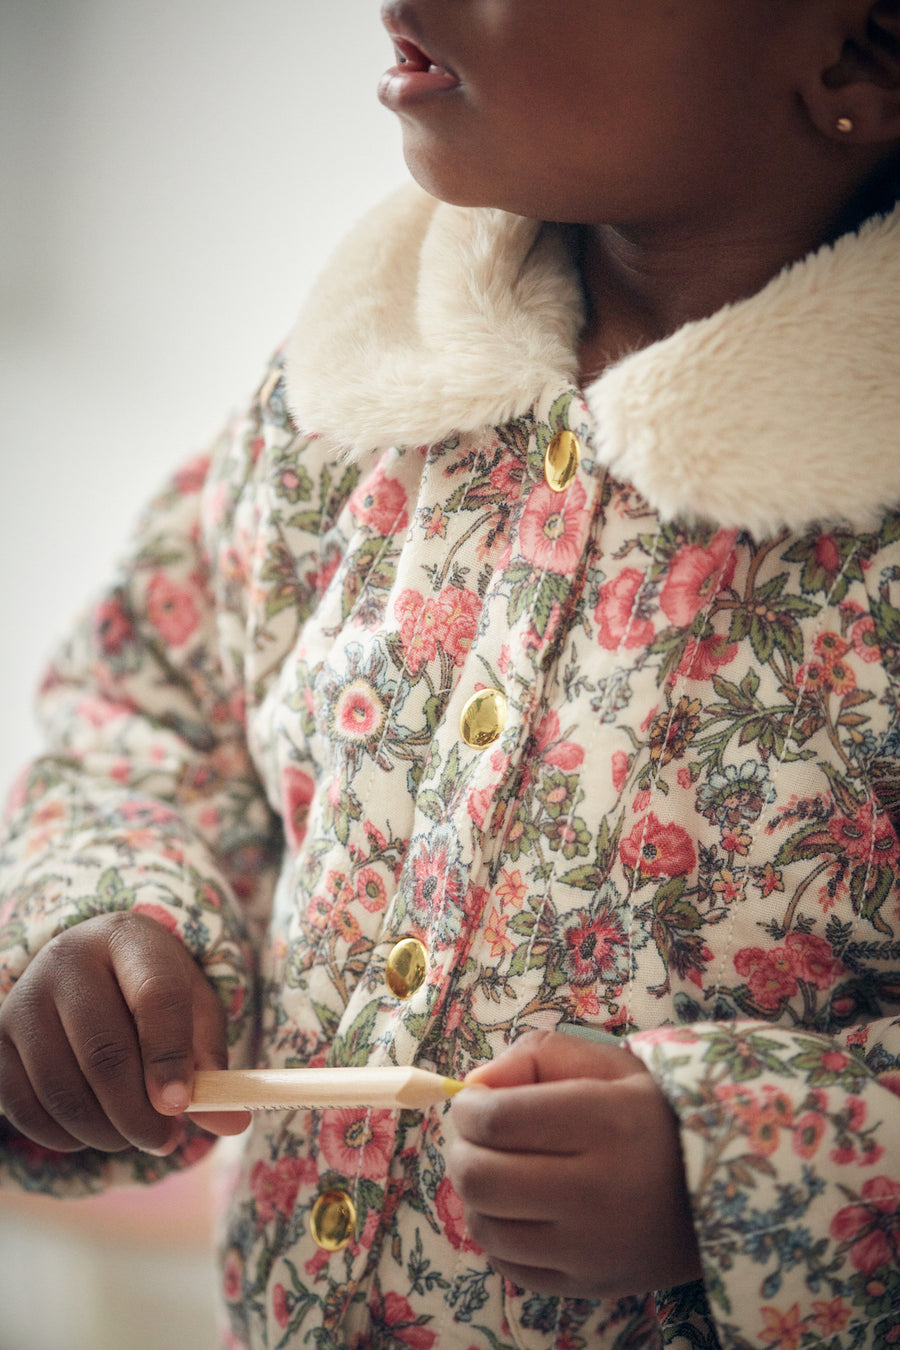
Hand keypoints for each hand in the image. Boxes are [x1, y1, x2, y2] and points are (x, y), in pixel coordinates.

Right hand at [0, 911, 249, 1153]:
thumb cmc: (150, 993)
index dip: (169, 1057)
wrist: (86, 972)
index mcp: (129, 938)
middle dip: (138, 1113)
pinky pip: (25, 1108)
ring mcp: (24, 998)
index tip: (181, 1108)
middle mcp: (68, 959)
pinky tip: (95, 1130)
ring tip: (136, 1136)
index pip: (155, 995)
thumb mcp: (192, 1009)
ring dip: (105, 1132)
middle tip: (165, 1140)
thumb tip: (233, 1123)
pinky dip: (65, 1135)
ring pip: (63, 1089)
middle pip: (104, 1052)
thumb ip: (211, 1063)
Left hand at [448, 1029, 701, 1298]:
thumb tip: (473, 1085)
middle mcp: (596, 1193)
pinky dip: (498, 1234)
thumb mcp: (605, 1063)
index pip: (497, 1120)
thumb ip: (534, 1057)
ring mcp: (591, 1250)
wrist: (720, 1188)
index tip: (472, 1101)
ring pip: (486, 1226)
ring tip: (498, 1170)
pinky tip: (519, 1209)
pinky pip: (508, 1266)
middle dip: (462, 1149)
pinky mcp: (587, 1286)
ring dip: (475, 1194)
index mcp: (604, 1123)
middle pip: (481, 1178)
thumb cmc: (651, 1111)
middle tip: (475, 1136)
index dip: (468, 1107)